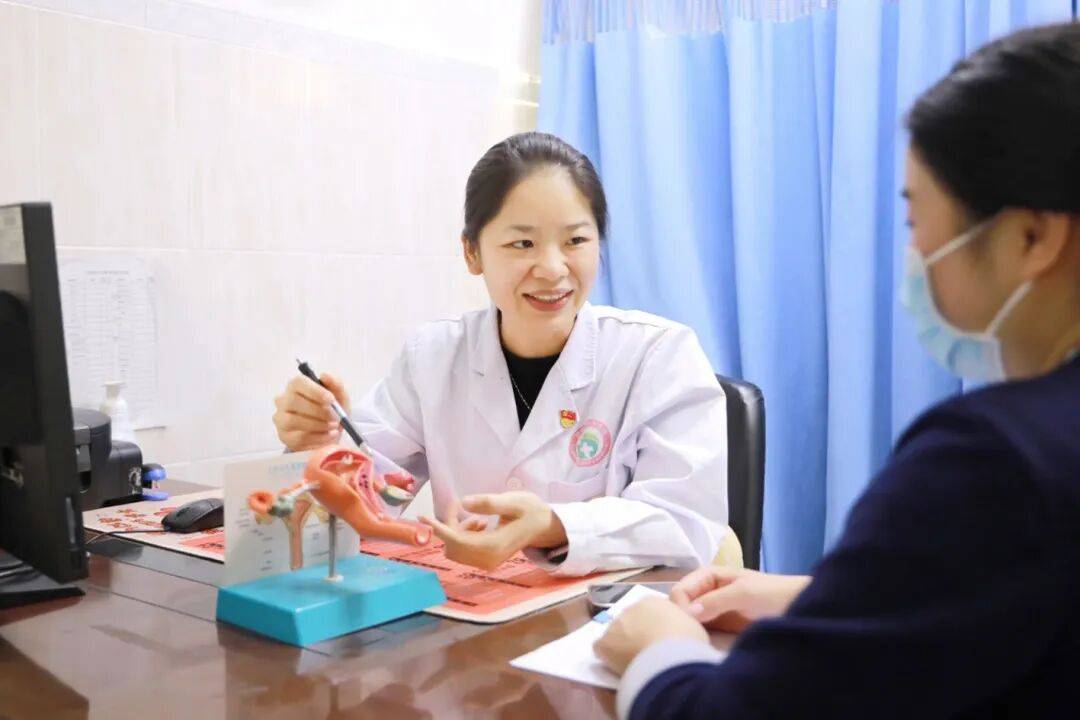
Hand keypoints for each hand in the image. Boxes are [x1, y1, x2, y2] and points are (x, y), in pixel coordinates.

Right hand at [272, 372, 350, 450]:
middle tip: (335, 417)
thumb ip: (336, 384)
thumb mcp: (340, 397)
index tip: (331, 400)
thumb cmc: (333, 411)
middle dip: (318, 411)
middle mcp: (284, 400)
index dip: (314, 391)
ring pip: (293, 421)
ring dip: (318, 425)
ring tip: (333, 426)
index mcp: (296, 386)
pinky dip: (318, 437)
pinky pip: (298, 437)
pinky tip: (329, 435)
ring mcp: (281, 419)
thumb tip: (324, 375)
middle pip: (293, 401)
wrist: (332, 433)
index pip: (298, 383)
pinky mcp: (284, 437)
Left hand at [419, 491, 566, 570]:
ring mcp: (486, 562)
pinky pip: (463, 551)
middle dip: (449, 525)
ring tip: (476, 516)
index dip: (438, 528)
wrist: (545, 527)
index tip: (423, 517)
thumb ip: (489, 503)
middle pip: (452, 546)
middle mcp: (487, 559)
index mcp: (493, 546)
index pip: (456, 540)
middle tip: (460, 505)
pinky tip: (479, 524)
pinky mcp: (486, 561)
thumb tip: (464, 503)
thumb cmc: (531, 511)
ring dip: (456, 531)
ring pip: (455, 549)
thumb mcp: (514, 501)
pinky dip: (463, 536)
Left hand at [594, 597, 708, 674]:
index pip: (647, 612)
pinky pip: (602, 649)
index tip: (659, 641)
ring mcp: (615, 625)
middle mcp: (630, 608)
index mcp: (652, 601)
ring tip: (634, 662)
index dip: (652, 627)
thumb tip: (675, 626)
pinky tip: (619, 666)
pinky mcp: (604, 644)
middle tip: (647, 653)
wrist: (672, 656)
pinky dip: (608, 657)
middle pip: (629, 622)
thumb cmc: (687, 641)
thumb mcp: (691, 625)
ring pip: (615, 635)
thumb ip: (680, 621)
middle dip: (635, 635)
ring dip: (622, 645)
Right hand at [669, 566, 811, 632]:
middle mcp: (705, 591)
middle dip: (682, 620)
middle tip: (693, 637)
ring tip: (697, 643)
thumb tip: (688, 613)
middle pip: (680, 606)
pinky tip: (703, 645)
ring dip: (689, 630)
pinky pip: (700, 631)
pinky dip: (698, 637)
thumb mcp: (743, 593)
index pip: (680, 591)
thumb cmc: (773, 594)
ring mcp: (711, 609)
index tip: (691, 625)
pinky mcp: (718, 626)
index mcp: (707, 575)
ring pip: (688, 620)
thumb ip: (715, 600)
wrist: (798, 607)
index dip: (681, 608)